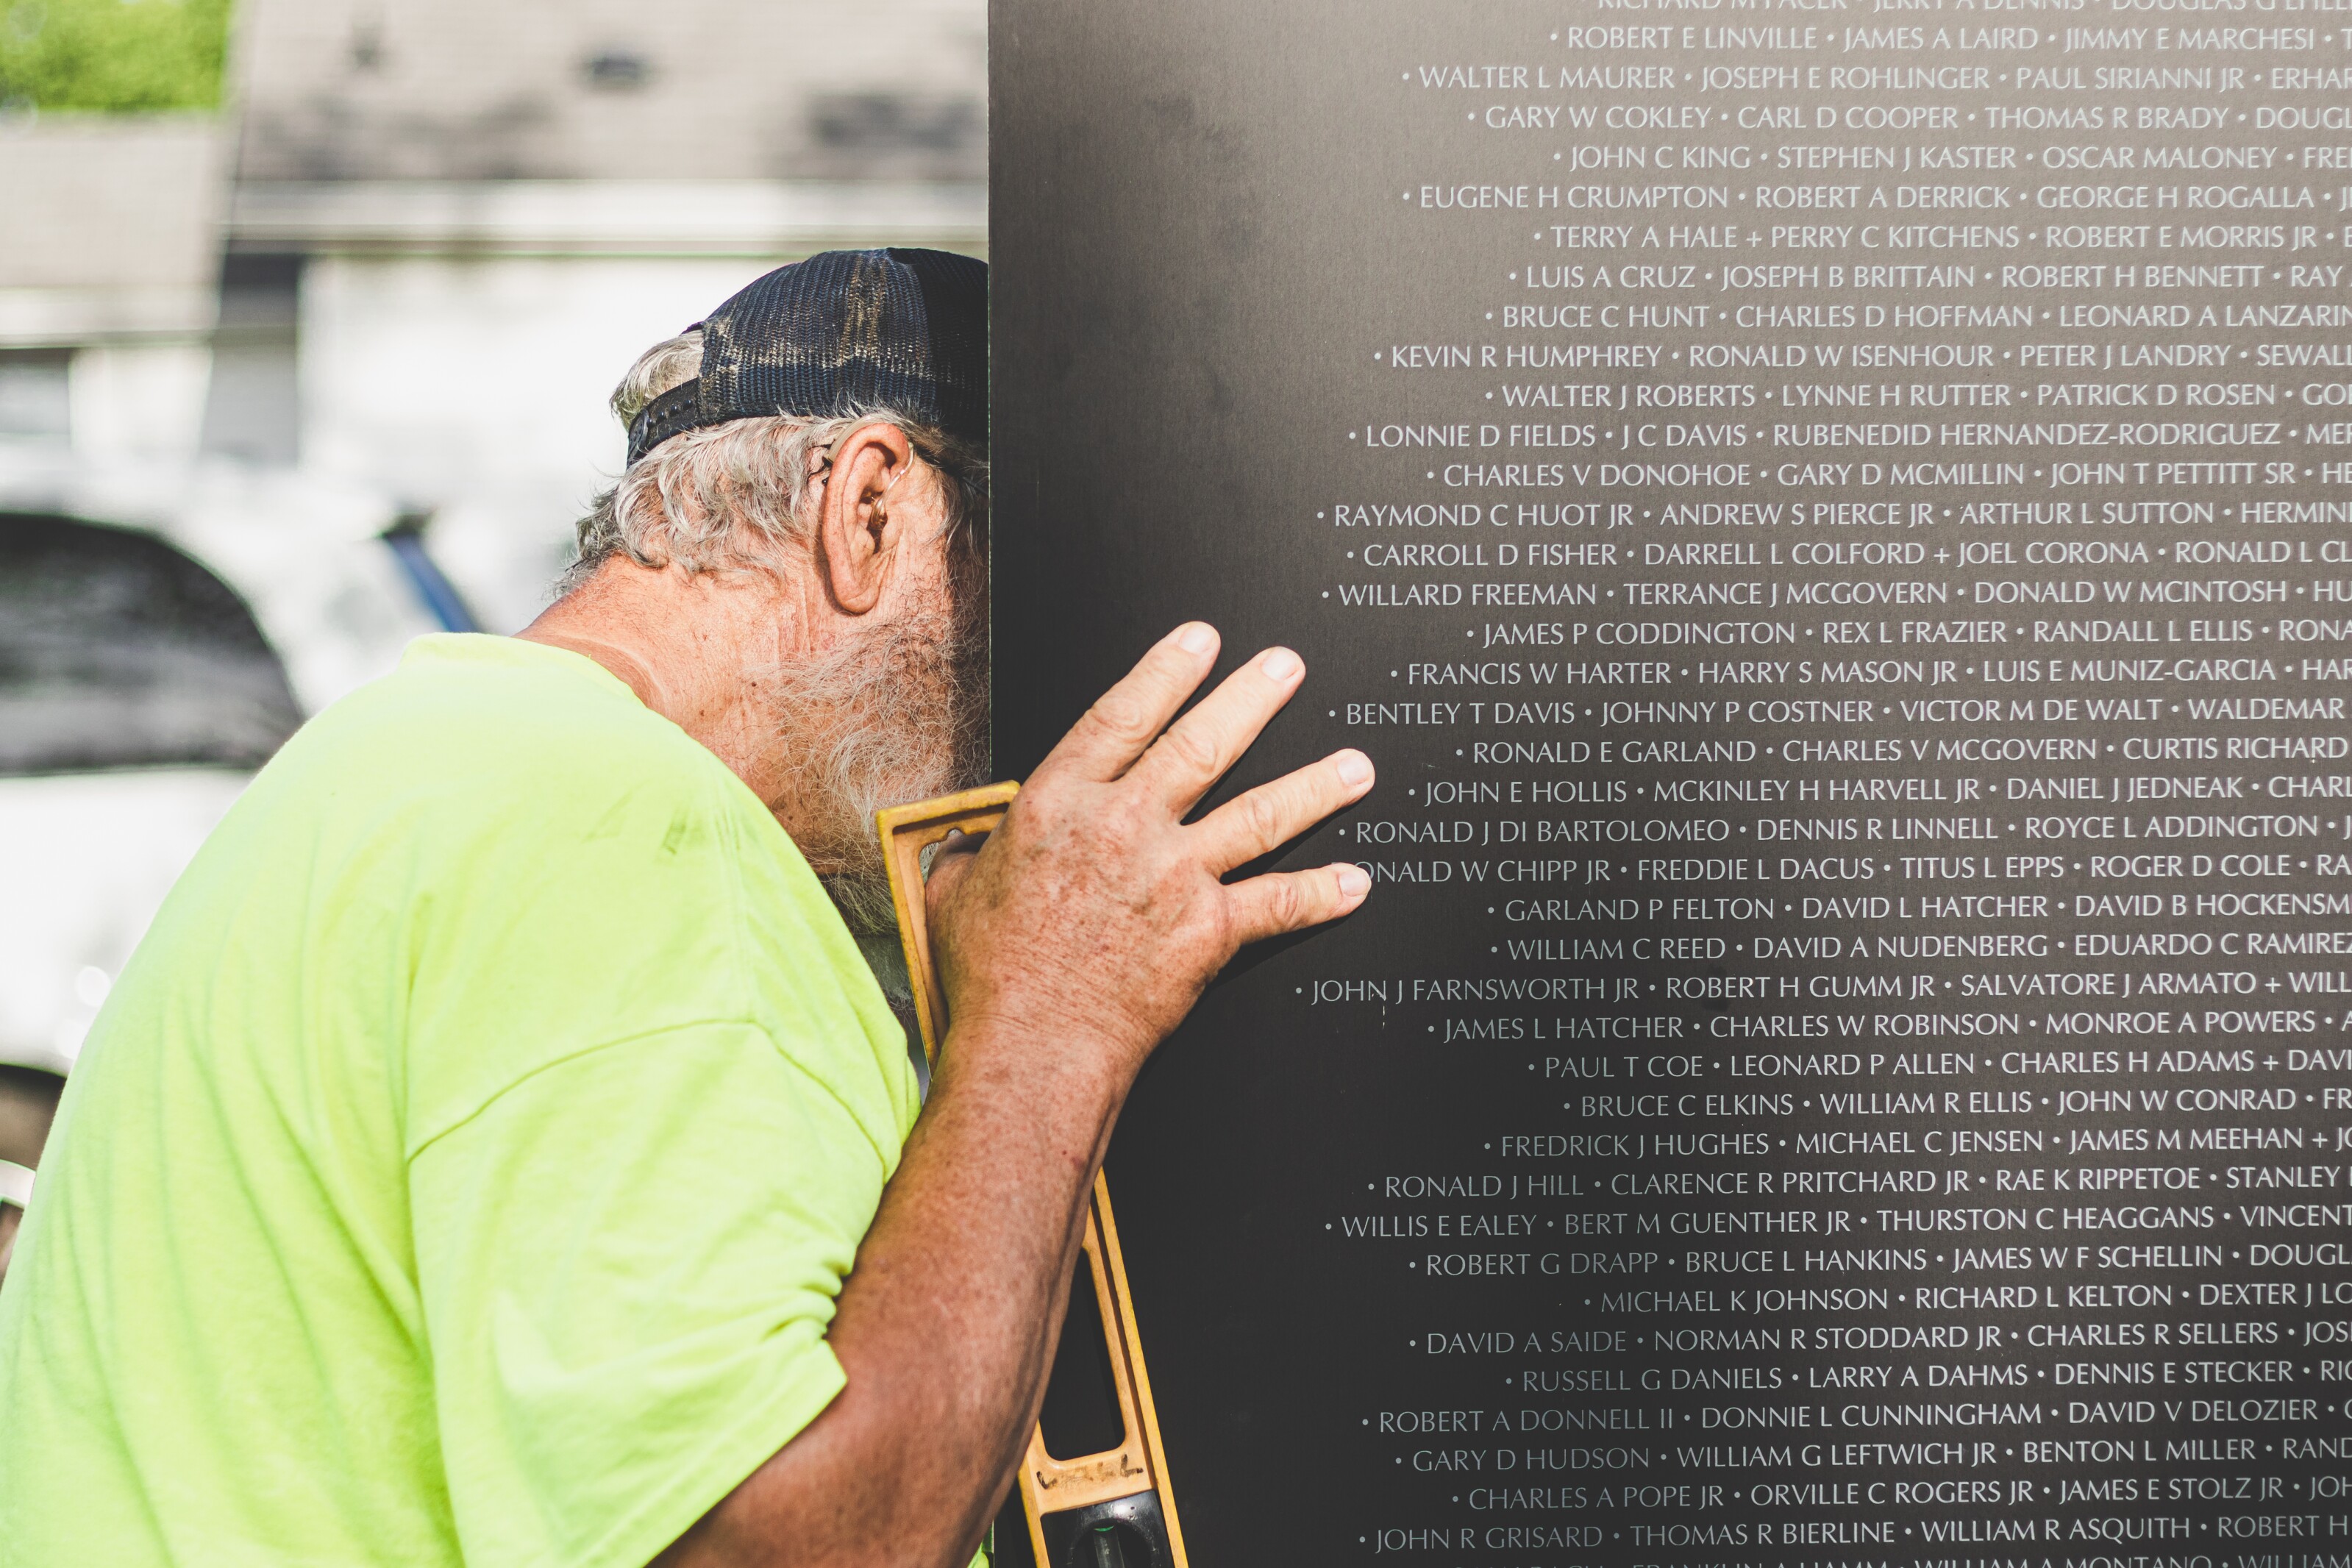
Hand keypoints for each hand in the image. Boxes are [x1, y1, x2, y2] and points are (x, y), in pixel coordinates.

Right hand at [928, 622, 1371, 1081]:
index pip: (1123, 716)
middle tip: (1287, 667)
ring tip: (1355, 766)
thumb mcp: (956, 896)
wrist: (1033, 1042)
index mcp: (1061, 805)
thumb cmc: (993, 977)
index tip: (1200, 640)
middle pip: (1200, 745)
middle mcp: (1124, 827)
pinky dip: (1320, 895)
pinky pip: (1276, 904)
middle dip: (1250, 699)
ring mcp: (1173, 875)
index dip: (1166, 672)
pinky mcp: (1207, 930)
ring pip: (1257, 814)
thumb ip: (969, 857)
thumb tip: (963, 847)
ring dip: (1313, 786)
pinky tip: (1355, 883)